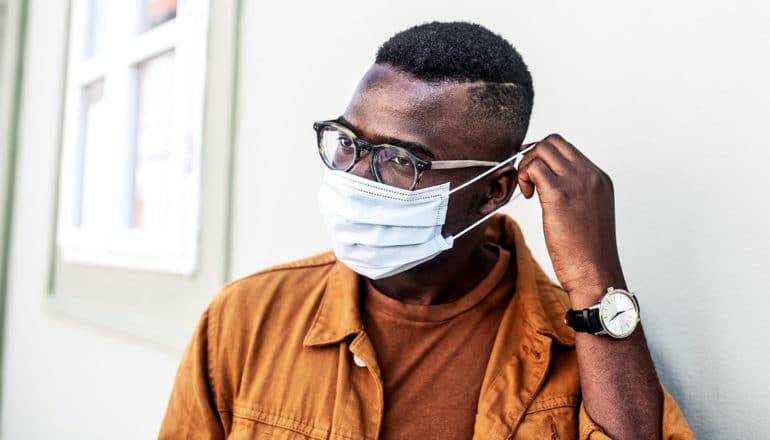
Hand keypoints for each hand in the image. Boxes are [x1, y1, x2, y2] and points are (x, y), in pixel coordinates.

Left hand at [516, 134, 624, 306]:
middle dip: (532, 156)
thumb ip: (576, 194)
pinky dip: (524, 176)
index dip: (543, 157)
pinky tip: (527, 196)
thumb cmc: (588, 252)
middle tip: (527, 180)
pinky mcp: (559, 195)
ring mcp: (577, 183)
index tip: (533, 173)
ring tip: (528, 190)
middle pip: (553, 141)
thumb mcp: (589, 214)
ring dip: (526, 165)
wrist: (596, 273)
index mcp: (599, 179)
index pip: (567, 148)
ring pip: (542, 148)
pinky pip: (534, 168)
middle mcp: (590, 175)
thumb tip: (549, 186)